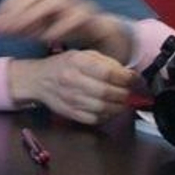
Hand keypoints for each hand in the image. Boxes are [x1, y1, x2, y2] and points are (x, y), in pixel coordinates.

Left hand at [0, 0, 133, 63]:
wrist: (98, 32)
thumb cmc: (63, 27)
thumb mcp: (36, 27)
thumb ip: (16, 27)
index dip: (5, 10)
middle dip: (17, 14)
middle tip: (5, 31)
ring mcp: (74, 1)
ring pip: (53, 2)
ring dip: (37, 16)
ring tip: (24, 32)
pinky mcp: (88, 14)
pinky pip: (74, 17)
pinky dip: (61, 27)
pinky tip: (49, 39)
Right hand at [7, 50, 135, 124]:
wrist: (38, 80)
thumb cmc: (64, 65)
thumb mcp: (84, 55)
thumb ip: (107, 63)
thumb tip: (130, 75)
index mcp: (77, 62)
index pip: (108, 73)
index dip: (127, 78)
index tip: (136, 80)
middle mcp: (72, 80)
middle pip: (107, 92)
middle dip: (125, 94)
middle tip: (131, 92)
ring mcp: (70, 99)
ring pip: (103, 108)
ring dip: (119, 106)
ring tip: (122, 101)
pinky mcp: (70, 113)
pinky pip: (95, 119)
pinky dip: (107, 116)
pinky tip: (109, 109)